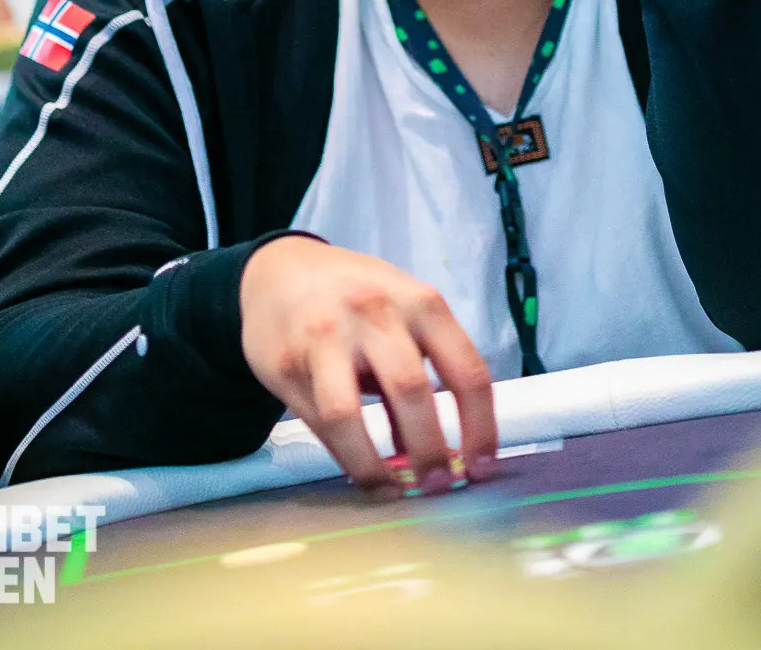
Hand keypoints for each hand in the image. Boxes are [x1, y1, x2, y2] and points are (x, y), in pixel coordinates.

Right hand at [239, 237, 496, 489]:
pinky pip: (318, 423)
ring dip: (376, 466)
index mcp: (420, 302)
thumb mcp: (401, 314)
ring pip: (350, 416)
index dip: (480, 429)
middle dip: (430, 451)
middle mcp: (374, 312)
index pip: (466, 371)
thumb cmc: (355, 297)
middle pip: (412, 391)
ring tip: (393, 490)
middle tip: (437, 486)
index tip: (482, 468)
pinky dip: (344, 456)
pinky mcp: (286, 364)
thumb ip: (423, 370)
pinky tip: (360, 470)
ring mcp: (325, 337)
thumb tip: (443, 449)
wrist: (277, 271)